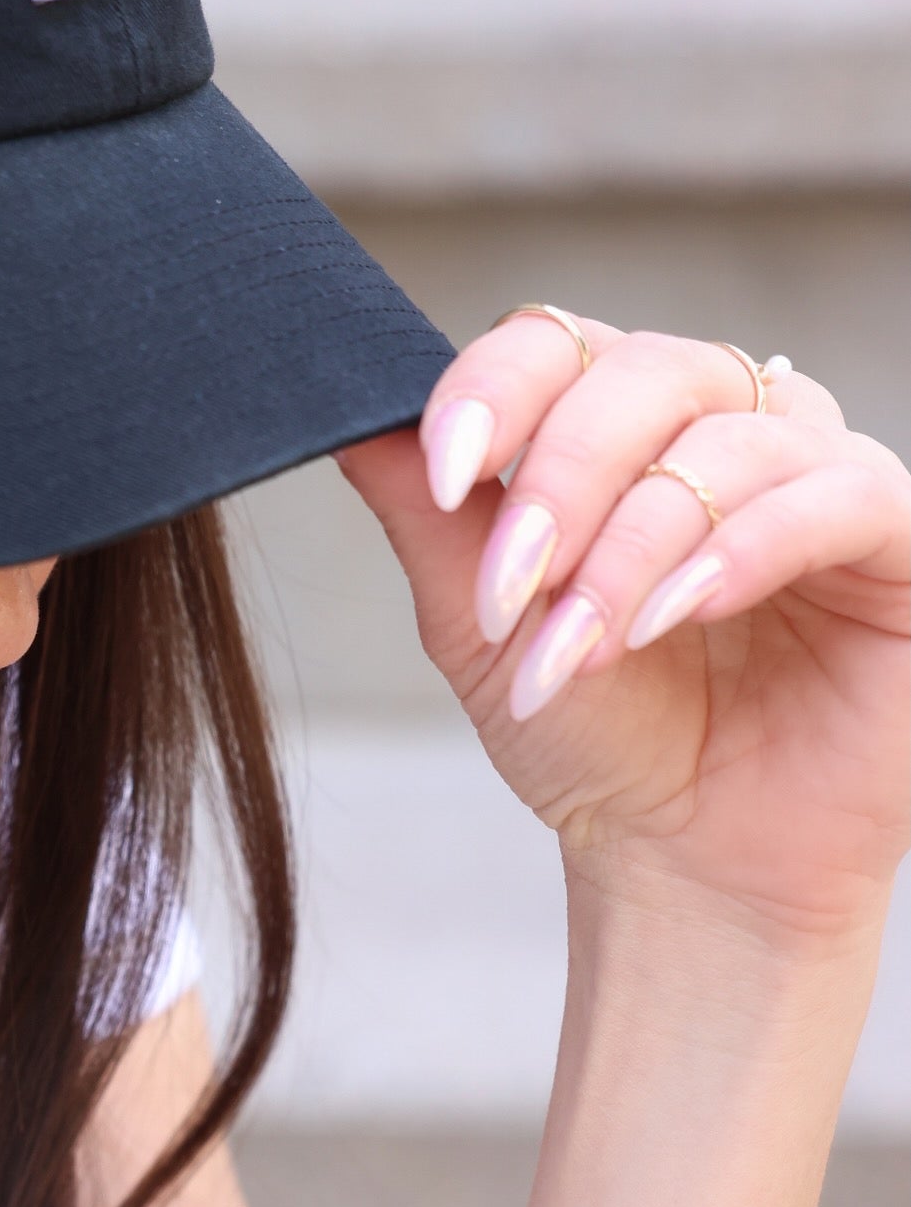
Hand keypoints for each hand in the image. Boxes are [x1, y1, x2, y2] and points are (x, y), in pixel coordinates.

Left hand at [334, 316, 910, 949]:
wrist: (685, 864)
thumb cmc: (598, 738)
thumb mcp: (484, 629)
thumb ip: (430, 516)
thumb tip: (350, 416)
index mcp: (623, 425)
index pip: (560, 341)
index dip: (496, 389)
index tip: (445, 473)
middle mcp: (727, 423)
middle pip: (642, 371)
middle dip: (562, 482)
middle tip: (511, 595)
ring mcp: (819, 470)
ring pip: (728, 441)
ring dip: (632, 548)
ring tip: (579, 649)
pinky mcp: (896, 536)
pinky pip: (834, 496)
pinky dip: (740, 552)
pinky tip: (676, 617)